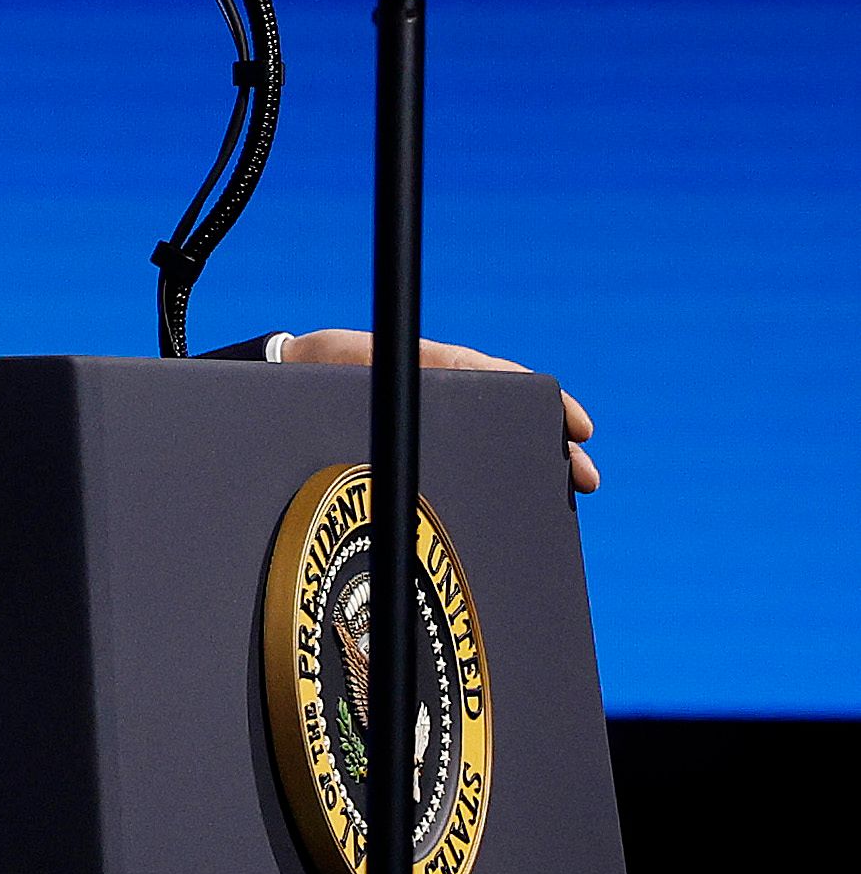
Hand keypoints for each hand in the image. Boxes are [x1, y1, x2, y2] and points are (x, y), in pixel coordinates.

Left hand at [279, 329, 599, 493]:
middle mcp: (442, 393)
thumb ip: (396, 376)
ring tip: (564, 494)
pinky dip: (495, 480)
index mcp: (435, 369)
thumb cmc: (322, 367)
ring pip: (495, 442)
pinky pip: (466, 460)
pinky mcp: (415, 444)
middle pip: (511, 418)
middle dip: (553, 446)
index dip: (546, 403)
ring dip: (531, 465)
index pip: (505, 382)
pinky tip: (513, 508)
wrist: (287, 377)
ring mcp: (432, 420)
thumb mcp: (357, 365)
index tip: (579, 427)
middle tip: (586, 478)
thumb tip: (440, 387)